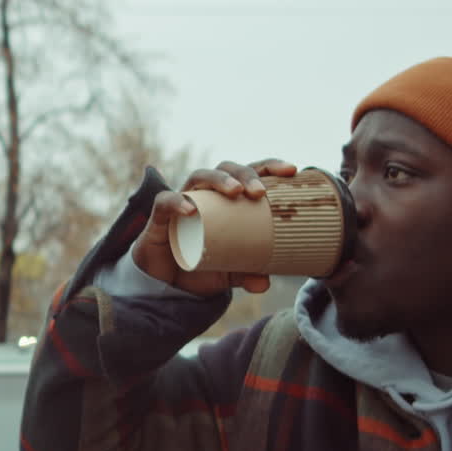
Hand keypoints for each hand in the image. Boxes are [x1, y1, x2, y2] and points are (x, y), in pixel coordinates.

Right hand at [133, 158, 296, 296]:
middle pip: (226, 168)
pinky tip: (191, 210)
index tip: (291, 171)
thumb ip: (246, 275)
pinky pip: (166, 202)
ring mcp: (182, 201)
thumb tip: (264, 283)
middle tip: (259, 192)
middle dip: (245, 174)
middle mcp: (205, 194)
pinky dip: (177, 202)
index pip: (248, 173)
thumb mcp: (228, 273)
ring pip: (199, 175)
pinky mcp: (159, 216)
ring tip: (234, 193)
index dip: (268, 167)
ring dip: (219, 179)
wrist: (165, 283)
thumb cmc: (199, 266)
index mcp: (226, 200)